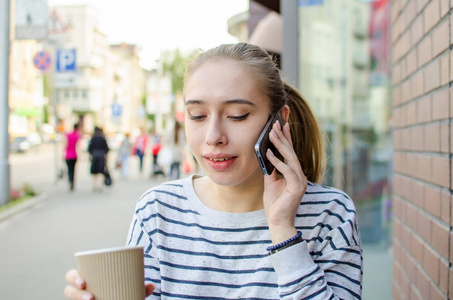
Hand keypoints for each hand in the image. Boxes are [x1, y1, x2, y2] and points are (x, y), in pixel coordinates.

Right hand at [64, 269, 154, 298]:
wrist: (119, 297)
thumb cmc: (120, 290)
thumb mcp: (128, 287)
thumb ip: (140, 288)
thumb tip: (151, 286)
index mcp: (86, 278)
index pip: (71, 276)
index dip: (73, 278)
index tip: (83, 282)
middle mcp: (80, 290)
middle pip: (69, 291)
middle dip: (76, 294)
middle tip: (91, 298)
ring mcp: (81, 299)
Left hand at [263, 121, 307, 243]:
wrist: (278, 221)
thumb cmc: (274, 203)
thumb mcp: (270, 182)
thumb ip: (271, 169)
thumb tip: (266, 154)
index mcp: (294, 173)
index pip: (290, 152)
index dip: (286, 138)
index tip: (282, 124)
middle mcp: (300, 175)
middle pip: (291, 152)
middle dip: (283, 137)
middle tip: (275, 124)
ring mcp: (300, 181)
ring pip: (291, 158)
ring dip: (281, 145)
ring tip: (272, 133)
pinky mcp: (298, 187)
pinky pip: (288, 171)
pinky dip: (278, 162)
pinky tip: (270, 153)